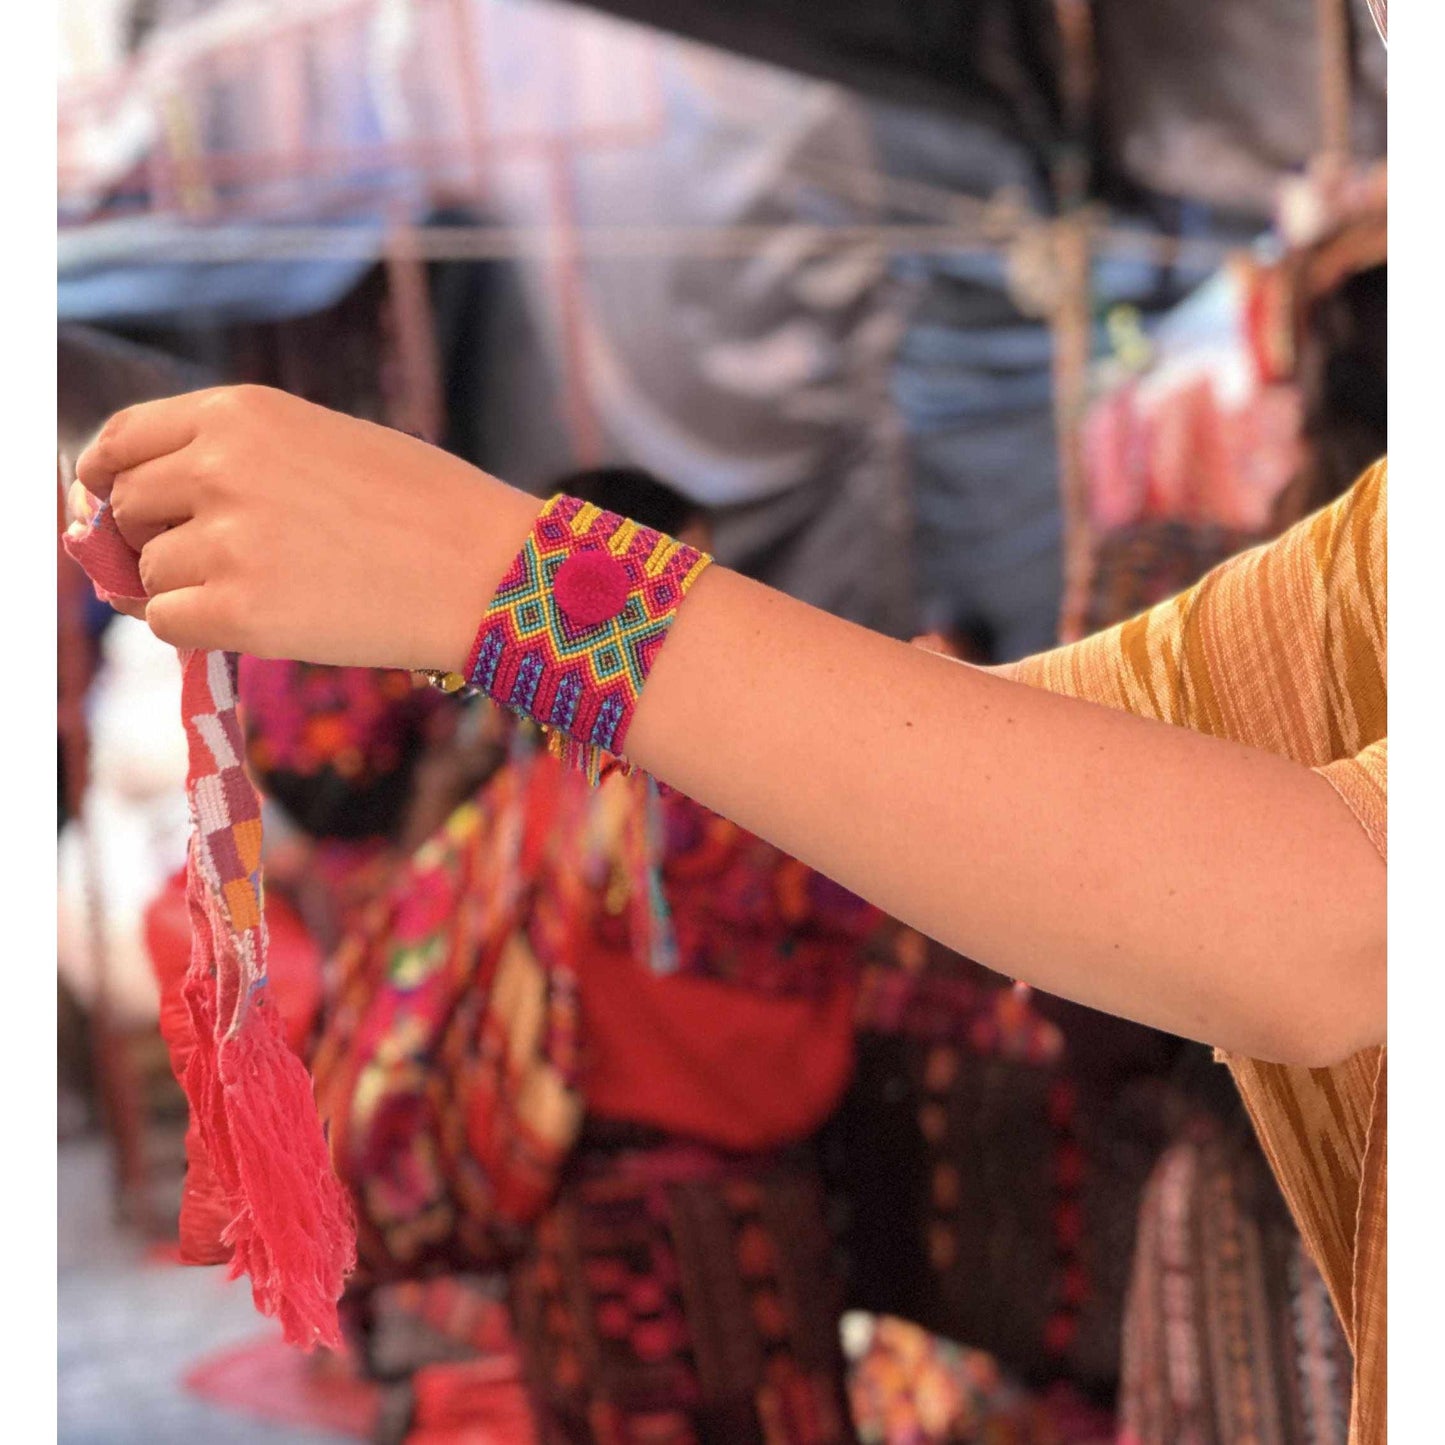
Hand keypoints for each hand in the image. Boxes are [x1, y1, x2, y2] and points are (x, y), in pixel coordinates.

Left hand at [74, 386, 540, 669]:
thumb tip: (143, 516)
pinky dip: (197, 630)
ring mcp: (228, 539)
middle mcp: (220, 465)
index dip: (107, 478)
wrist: (492, 570)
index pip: (123, 440)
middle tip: (213, 567)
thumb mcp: (324, 444)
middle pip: (127, 511)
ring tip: (271, 592)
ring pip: (150, 574)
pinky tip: (257, 624)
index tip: (109, 506)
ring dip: (188, 590)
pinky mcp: (241, 611)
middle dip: (153, 541)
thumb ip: (236, 462)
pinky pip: (168, 623)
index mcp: (242, 412)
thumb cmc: (427, 508)